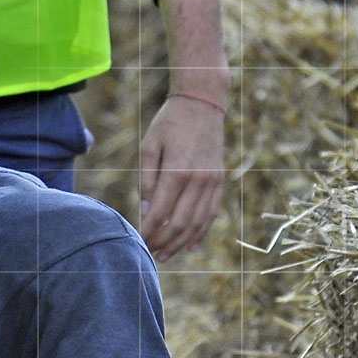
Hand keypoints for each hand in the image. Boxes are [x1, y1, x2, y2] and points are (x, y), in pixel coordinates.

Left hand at [137, 94, 223, 260]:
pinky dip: (202, 231)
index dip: (148, 231)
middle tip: (149, 253)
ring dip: (181, 242)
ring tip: (166, 254)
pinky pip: (212, 212)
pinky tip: (192, 245)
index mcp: (177, 172)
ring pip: (198, 222)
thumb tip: (144, 211)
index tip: (138, 241)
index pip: (160, 212)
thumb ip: (147, 180)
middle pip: (180, 223)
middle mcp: (198, 180)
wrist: (202, 104)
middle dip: (163, 242)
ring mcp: (212, 182)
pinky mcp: (219, 180)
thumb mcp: (150, 147)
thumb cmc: (169, 123)